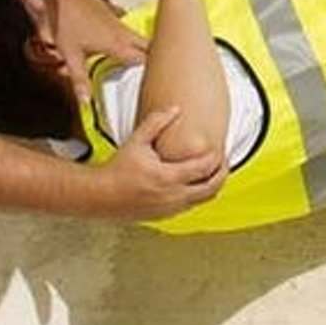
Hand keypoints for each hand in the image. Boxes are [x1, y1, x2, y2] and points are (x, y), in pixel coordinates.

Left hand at [47, 0, 147, 103]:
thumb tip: (86, 101)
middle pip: (149, 46)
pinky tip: (121, 42)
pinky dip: (130, 37)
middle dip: (155, 59)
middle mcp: (122, 33)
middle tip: (156, 72)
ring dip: (144, 48)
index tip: (154, 82)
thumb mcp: (71, 57)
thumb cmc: (66, 22)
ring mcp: (118, 22)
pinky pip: (128, 28)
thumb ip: (79, 80)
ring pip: (139, 36)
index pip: (144, 61)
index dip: (151, 73)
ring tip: (143, 61)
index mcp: (117, 45)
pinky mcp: (111, 14)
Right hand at [100, 107, 226, 219]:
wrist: (100, 195)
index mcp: (167, 177)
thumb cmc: (117, 168)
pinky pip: (190, 206)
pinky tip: (195, 183)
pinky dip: (197, 195)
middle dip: (222, 174)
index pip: (205, 168)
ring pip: (203, 200)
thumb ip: (157, 122)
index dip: (217, 157)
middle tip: (225, 162)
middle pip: (211, 189)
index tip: (220, 149)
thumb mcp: (137, 141)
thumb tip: (176, 108)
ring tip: (214, 171)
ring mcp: (170, 209)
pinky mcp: (165, 216)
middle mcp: (172, 196)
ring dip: (212, 186)